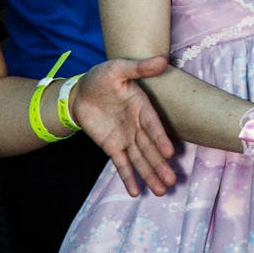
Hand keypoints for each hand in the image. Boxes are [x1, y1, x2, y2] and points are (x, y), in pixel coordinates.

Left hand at [71, 56, 176, 197]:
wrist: (81, 91)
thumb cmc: (102, 77)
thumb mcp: (118, 68)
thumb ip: (139, 68)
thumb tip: (162, 60)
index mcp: (141, 106)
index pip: (153, 125)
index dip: (161, 138)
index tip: (170, 152)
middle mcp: (137, 125)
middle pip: (150, 148)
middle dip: (160, 165)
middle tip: (172, 181)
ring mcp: (126, 137)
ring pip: (139, 159)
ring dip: (149, 174)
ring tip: (162, 191)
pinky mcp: (112, 146)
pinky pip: (121, 163)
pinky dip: (128, 177)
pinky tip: (136, 192)